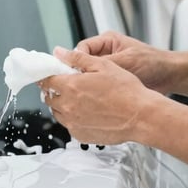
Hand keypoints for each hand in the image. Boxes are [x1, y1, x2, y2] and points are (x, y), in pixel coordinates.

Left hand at [38, 48, 160, 145]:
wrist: (141, 116)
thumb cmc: (127, 91)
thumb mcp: (103, 65)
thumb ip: (78, 58)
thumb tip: (60, 52)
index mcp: (71, 87)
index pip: (46, 81)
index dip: (48, 75)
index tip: (53, 74)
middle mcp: (68, 107)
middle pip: (49, 97)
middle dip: (55, 90)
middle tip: (71, 85)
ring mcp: (73, 123)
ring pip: (58, 113)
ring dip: (63, 104)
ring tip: (82, 99)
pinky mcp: (81, 135)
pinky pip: (69, 125)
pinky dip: (73, 118)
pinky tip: (88, 112)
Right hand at [74, 32, 179, 93]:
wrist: (171, 77)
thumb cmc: (154, 62)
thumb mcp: (126, 60)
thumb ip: (101, 62)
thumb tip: (79, 62)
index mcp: (107, 41)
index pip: (81, 49)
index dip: (77, 61)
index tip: (75, 73)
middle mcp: (106, 54)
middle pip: (83, 64)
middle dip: (83, 75)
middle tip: (83, 85)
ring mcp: (109, 69)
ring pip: (90, 78)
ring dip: (91, 85)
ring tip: (95, 93)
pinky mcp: (113, 83)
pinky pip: (99, 88)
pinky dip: (98, 94)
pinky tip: (101, 99)